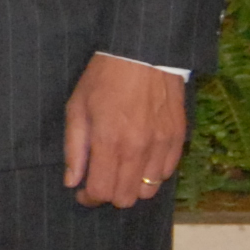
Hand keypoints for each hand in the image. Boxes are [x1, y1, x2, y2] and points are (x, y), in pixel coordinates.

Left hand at [62, 51, 186, 208]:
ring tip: (122, 171)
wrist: (143, 51)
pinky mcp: (177, 137)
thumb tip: (72, 181)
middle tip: (101, 180)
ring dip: (132, 187)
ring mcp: (161, 144)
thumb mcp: (77, 108)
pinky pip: (167, 173)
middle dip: (109, 195)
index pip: (100, 191)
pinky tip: (141, 160)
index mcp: (108, 141)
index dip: (89, 198)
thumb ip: (74, 148)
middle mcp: (137, 148)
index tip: (83, 192)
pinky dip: (152, 174)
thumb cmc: (104, 77)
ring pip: (148, 191)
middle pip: (125, 198)